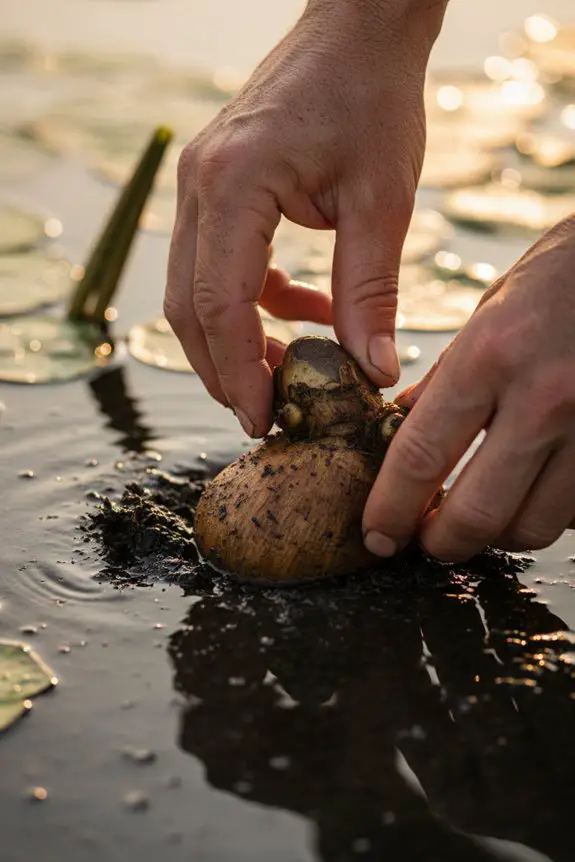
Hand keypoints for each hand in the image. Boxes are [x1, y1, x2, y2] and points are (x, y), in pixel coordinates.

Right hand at [165, 0, 445, 435]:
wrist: (357, 30)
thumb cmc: (372, 98)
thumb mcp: (382, 202)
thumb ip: (370, 291)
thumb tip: (372, 371)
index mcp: (233, 184)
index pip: (219, 303)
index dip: (239, 372)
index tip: (264, 421)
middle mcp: (199, 186)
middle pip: (188, 306)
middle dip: (224, 369)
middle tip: (266, 414)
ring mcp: (200, 186)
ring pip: (194, 291)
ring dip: (236, 340)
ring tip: (287, 373)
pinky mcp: (217, 191)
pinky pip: (218, 266)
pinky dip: (254, 302)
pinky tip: (304, 310)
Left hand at [363, 214, 574, 561]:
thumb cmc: (567, 273)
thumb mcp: (492, 309)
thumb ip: (448, 378)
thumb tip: (405, 431)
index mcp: (491, 355)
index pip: (422, 456)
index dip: (391, 509)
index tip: (377, 534)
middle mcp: (545, 398)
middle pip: (478, 513)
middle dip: (441, 542)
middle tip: (427, 541)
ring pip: (533, 526)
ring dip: (496, 534)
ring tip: (480, 516)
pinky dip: (546, 513)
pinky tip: (531, 492)